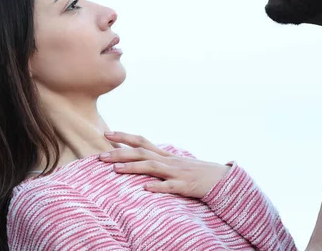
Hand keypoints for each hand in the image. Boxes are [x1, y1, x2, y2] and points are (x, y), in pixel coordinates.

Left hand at [99, 131, 230, 198]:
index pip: (142, 141)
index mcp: (165, 155)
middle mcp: (169, 160)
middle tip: (101, 155)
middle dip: (121, 153)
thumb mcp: (175, 164)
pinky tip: (146, 188)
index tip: (106, 134)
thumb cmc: (195, 172)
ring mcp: (176, 173)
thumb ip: (157, 161)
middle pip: (142, 153)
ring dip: (133, 168)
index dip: (124, 137)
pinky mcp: (184, 186)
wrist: (220, 178)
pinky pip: (170, 186)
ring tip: (116, 169)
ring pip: (152, 168)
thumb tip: (138, 158)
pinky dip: (158, 186)